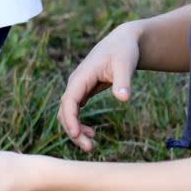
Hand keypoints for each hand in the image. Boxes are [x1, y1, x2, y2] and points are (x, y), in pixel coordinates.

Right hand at [57, 22, 140, 151]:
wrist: (123, 42)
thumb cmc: (124, 51)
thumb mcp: (126, 64)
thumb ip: (123, 81)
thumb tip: (123, 99)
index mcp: (81, 76)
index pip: (69, 100)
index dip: (70, 118)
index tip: (77, 135)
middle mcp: (75, 83)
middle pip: (65, 110)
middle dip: (73, 130)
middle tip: (89, 148)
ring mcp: (78, 88)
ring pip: (68, 113)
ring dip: (75, 130)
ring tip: (91, 145)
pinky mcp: (83, 91)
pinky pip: (75, 111)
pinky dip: (79, 124)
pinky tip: (92, 133)